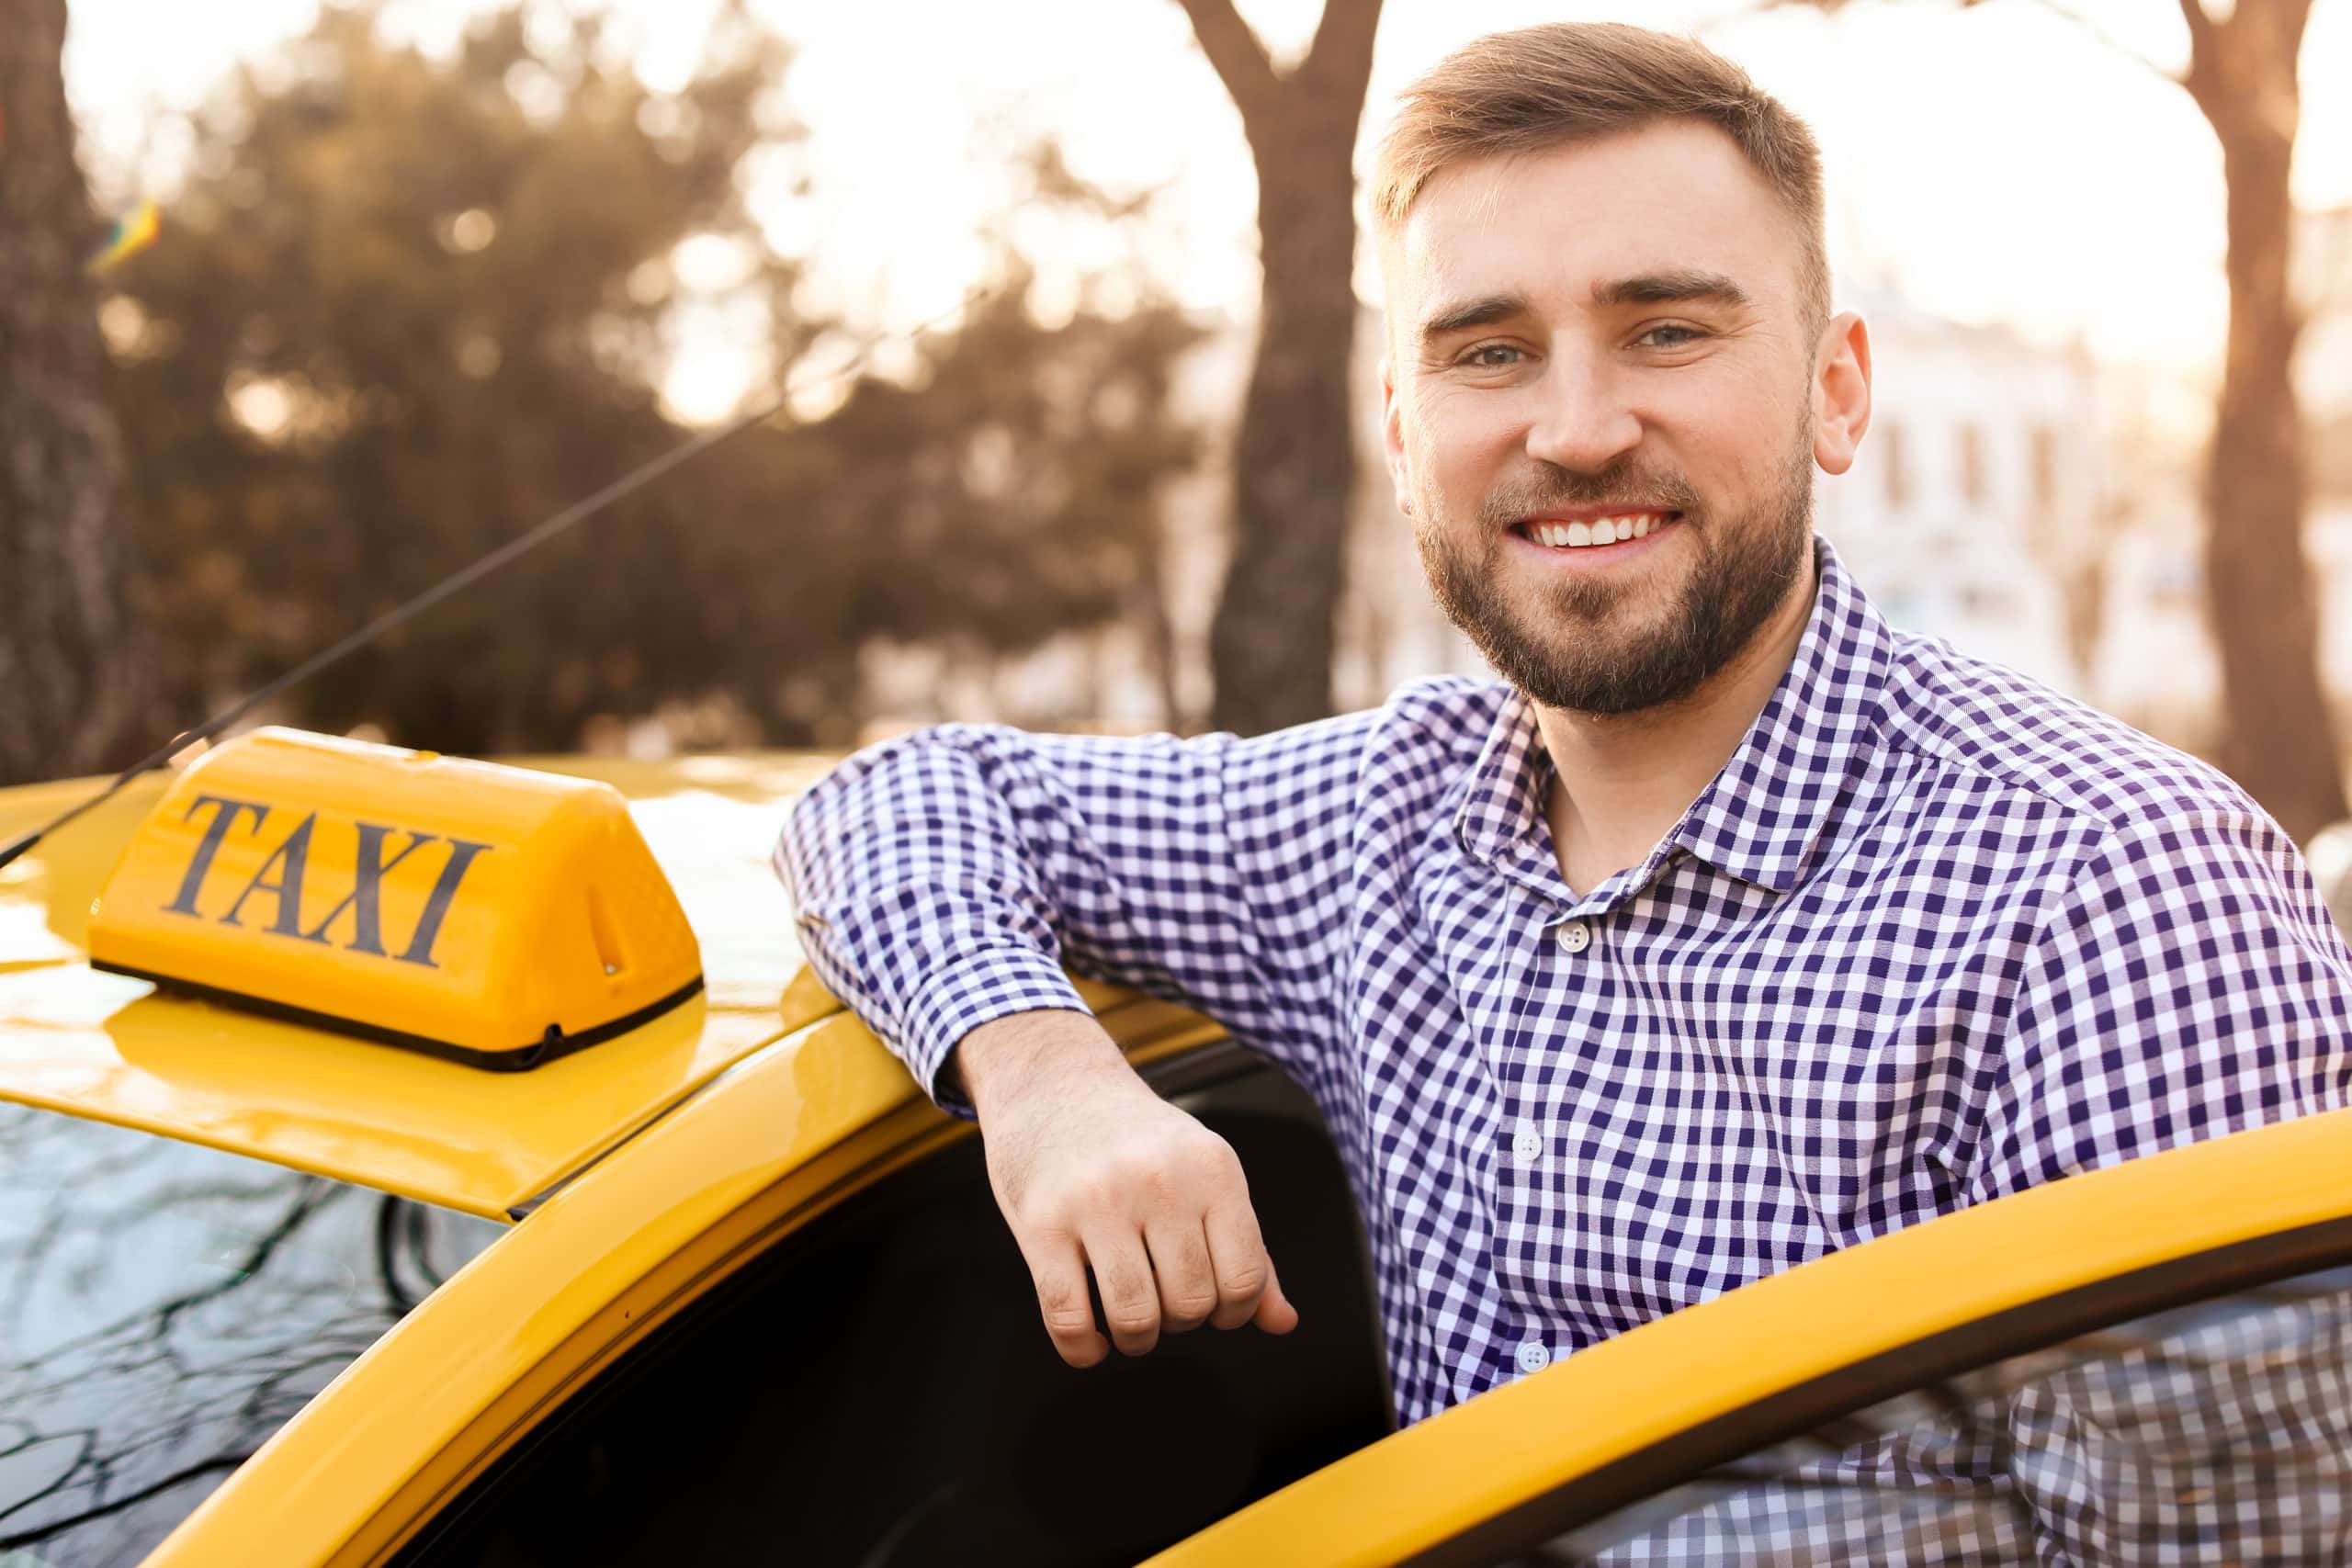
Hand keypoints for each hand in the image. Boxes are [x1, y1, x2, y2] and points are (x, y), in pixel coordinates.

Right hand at [953, 1009, 1299, 1367]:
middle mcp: (1158, 1181)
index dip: (1233, 1312)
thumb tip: (1283, 1322)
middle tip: (1162, 1300)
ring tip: (1129, 1320)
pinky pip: (1069, 1318)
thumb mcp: (1204, 1174)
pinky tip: (1092, 1340)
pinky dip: (1083, 1350)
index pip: (1243, 1279)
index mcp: (1211, 1168)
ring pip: (1134, 1318)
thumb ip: (1246, 1247)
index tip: (1211, 1305)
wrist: (1054, 1081)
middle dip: (1180, 1322)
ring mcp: (1096, 1201)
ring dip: (1135, 1339)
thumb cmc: (1137, 1140)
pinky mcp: (1040, 1223)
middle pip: (1191, 1304)